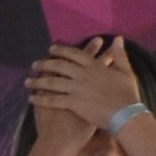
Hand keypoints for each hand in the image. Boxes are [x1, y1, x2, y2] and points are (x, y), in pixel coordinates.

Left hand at [24, 39, 140, 136]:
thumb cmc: (127, 95)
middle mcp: (83, 75)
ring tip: (27, 81)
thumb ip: (119, 55)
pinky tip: (31, 98)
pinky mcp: (73, 103)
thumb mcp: (126, 72)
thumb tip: (118, 39)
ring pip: (52, 82)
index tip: (51, 49)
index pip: (74, 54)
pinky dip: (41, 99)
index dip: (61, 50)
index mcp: (94, 66)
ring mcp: (77, 89)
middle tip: (34, 64)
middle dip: (45, 64)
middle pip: (59, 66)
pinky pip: (53, 100)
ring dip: (38, 81)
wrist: (126, 116)